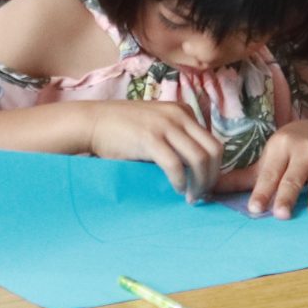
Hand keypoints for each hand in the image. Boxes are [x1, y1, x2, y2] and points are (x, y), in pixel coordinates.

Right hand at [81, 100, 222, 202]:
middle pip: (214, 150)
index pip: (213, 141)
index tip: (205, 185)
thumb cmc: (123, 129)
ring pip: (200, 158)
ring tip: (191, 197)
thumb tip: (195, 170)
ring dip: (200, 183)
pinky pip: (176, 165)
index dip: (214, 167)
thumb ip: (176, 138)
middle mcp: (179, 115)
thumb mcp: (157, 124)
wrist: (93, 122)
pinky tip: (177, 190)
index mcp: (183, 111)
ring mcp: (165, 125)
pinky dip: (181, 181)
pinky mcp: (150, 138)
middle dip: (213, 177)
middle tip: (202, 194)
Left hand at [243, 122, 307, 218]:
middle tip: (281, 214)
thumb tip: (207, 189)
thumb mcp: (266, 161)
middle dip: (287, 196)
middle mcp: (303, 151)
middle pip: (293, 177)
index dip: (262, 191)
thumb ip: (241, 178)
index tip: (254, 208)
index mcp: (280, 148)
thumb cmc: (288, 153)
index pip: (270, 174)